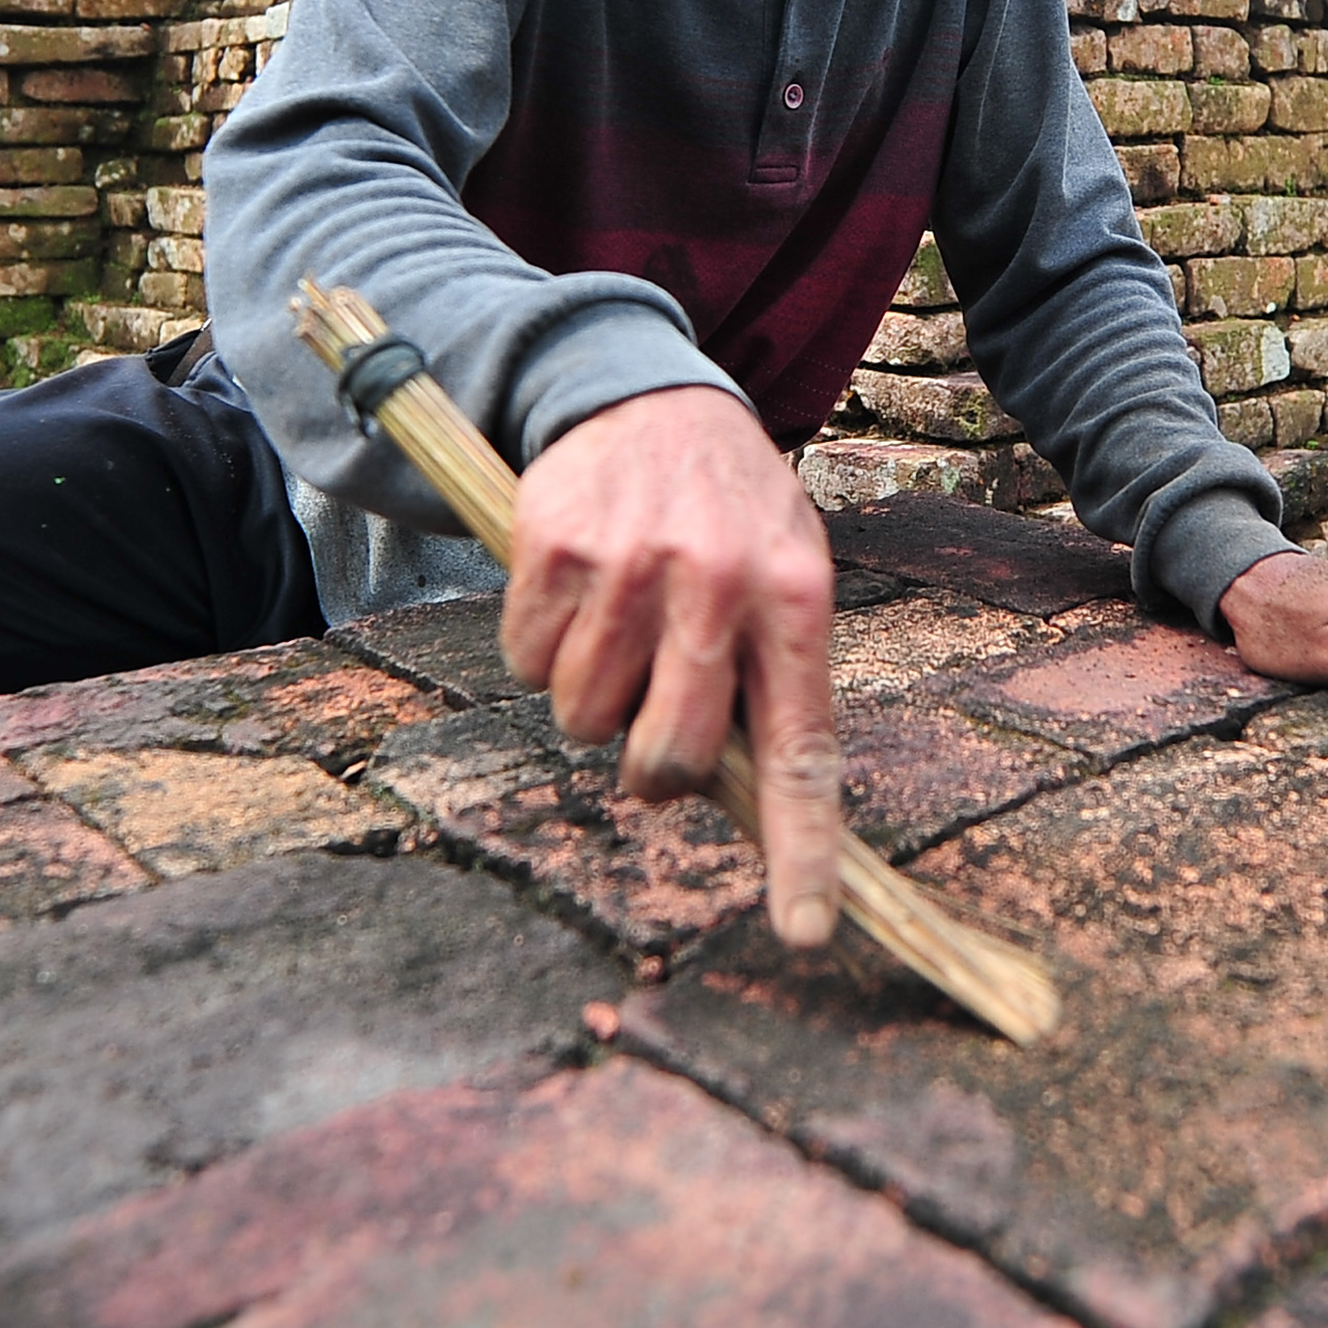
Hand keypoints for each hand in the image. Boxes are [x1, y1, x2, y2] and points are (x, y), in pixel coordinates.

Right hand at [503, 386, 845, 948]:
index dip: (801, 851)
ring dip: (591, 695)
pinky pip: (524, 661)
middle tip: (649, 731)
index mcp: (793, 600)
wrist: (648, 395)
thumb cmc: (729, 514)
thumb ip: (770, 679)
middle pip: (671, 755)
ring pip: (584, 716)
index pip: (801, 751)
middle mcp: (718, 581)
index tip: (803, 933)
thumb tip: (748, 805)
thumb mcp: (784, 575)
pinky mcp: (553, 545)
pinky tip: (575, 592)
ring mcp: (631, 564)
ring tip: (619, 627)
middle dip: (652, 767)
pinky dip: (539, 645)